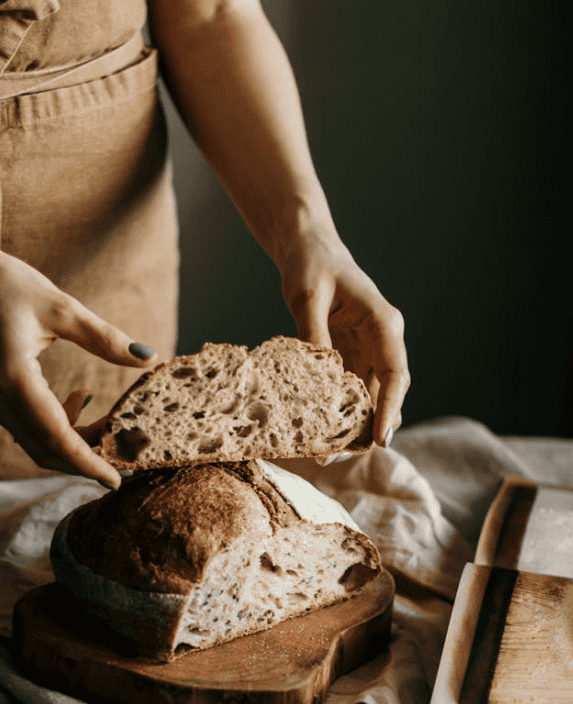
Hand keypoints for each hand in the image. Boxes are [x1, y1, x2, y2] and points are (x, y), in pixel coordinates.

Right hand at [0, 246, 155, 486]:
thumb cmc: (9, 285)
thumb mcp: (62, 307)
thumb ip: (104, 338)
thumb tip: (148, 357)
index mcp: (13, 378)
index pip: (55, 436)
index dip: (87, 463)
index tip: (115, 480)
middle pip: (44, 450)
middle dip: (85, 459)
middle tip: (124, 457)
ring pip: (36, 442)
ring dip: (74, 443)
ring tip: (109, 424)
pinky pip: (28, 427)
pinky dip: (58, 427)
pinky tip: (81, 398)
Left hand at [279, 224, 409, 447]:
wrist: (308, 249)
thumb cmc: (311, 265)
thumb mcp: (306, 296)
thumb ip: (313, 334)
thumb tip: (317, 377)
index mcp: (383, 322)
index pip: (395, 372)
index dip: (390, 408)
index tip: (380, 438)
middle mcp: (383, 339)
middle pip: (387, 391)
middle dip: (371, 425)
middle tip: (344, 455)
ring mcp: (368, 350)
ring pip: (371, 396)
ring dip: (355, 424)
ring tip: (329, 452)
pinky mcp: (351, 356)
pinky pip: (351, 390)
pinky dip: (340, 411)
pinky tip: (322, 431)